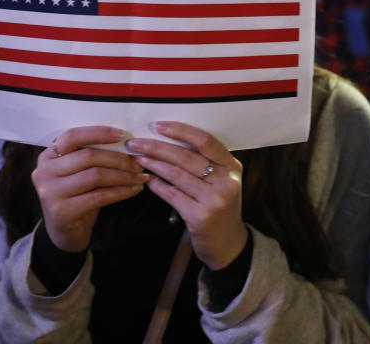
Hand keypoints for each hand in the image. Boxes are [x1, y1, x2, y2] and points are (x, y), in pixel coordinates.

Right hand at [31, 126, 147, 251]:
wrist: (65, 232)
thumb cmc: (78, 196)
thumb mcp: (81, 172)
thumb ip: (94, 155)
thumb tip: (128, 143)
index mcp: (48, 156)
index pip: (72, 136)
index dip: (98, 133)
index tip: (123, 135)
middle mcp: (43, 172)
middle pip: (88, 156)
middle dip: (119, 158)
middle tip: (139, 162)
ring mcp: (49, 192)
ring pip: (95, 175)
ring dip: (124, 175)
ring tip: (141, 176)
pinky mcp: (61, 211)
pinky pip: (99, 196)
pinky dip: (122, 191)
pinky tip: (135, 189)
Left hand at [127, 122, 247, 269]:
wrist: (228, 243)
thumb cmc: (219, 206)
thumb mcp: (221, 181)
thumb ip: (205, 163)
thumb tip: (169, 140)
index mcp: (233, 166)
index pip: (206, 141)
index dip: (181, 131)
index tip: (158, 126)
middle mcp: (227, 181)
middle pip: (188, 157)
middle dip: (159, 147)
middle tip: (136, 143)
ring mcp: (215, 200)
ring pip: (178, 175)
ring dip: (154, 164)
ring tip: (137, 158)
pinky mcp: (201, 217)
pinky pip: (173, 196)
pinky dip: (158, 186)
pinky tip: (148, 181)